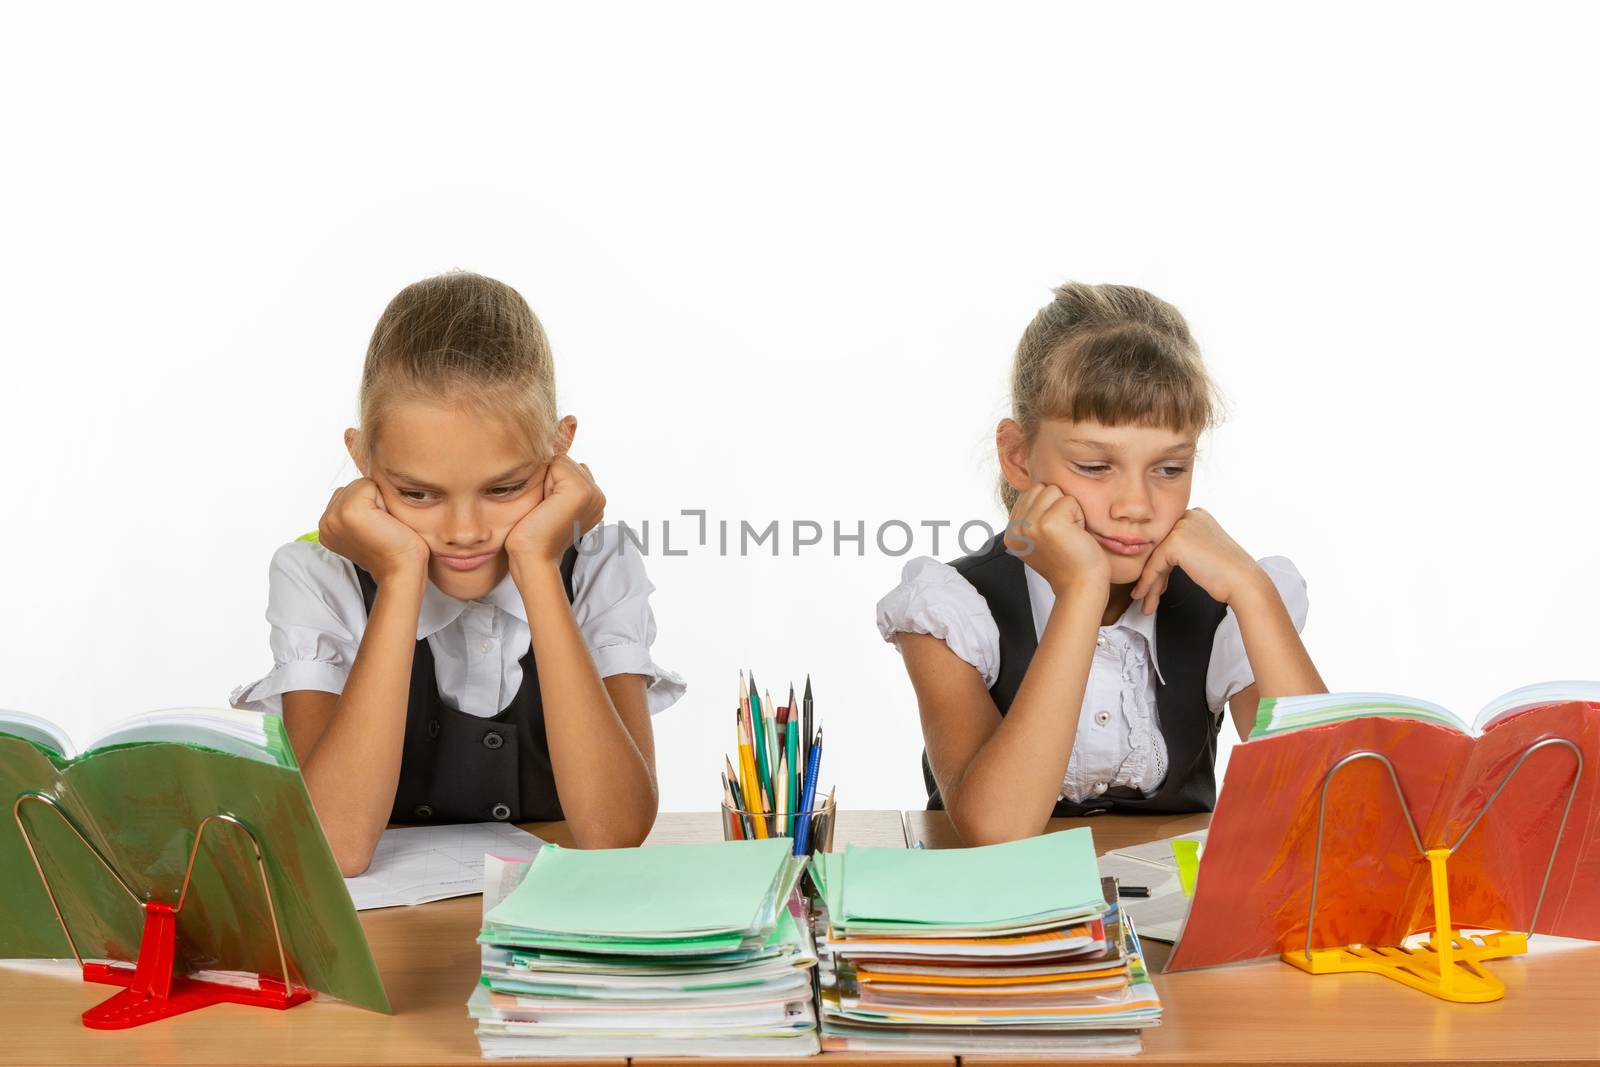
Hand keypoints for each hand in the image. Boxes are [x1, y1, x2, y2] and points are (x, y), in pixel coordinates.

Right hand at [317, 478, 429, 582]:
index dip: (371, 506)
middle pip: (354, 485)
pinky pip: (369, 484)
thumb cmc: (396, 548)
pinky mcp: (348, 512)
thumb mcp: (369, 525)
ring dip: (379, 500)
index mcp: (327, 526)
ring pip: (361, 484)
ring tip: (383, 525)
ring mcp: (333, 517)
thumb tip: (366, 483)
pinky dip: (383, 499)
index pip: (349, 492)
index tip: (377, 530)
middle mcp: (325, 521)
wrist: (403, 569)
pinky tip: (385, 522)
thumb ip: (358, 507)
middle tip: (382, 528)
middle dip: (374, 501)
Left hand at [505, 456, 605, 569]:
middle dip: (550, 480)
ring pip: (562, 461)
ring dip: (547, 481)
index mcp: (594, 500)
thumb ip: (561, 482)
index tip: (548, 510)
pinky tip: (546, 505)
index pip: (569, 468)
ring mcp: (593, 493)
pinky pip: (558, 463)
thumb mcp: (552, 503)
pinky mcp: (581, 492)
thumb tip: (555, 458)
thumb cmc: (532, 533)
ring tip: (546, 508)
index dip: (551, 483)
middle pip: (567, 462)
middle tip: (546, 510)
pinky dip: (545, 481)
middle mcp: (598, 496)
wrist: (532, 558)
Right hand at [1003, 483, 1108, 597]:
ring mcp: (1029, 525)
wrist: (1081, 586)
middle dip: (1058, 505)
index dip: (1050, 509)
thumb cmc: (1070, 561)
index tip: (1055, 535)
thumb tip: (1037, 487)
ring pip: (1053, 490)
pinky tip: (1077, 536)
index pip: (1030, 494)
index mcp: (1011, 532)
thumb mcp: (1040, 539)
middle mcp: (1015, 528)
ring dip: (1069, 509)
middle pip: (1040, 488)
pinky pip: (1069, 500)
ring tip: (1070, 533)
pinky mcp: (1047, 523)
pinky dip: (1079, 516)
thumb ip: (1031, 516)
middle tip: (1065, 534)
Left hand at [1130, 507, 1263, 614]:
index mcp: (1196, 515)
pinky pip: (1153, 566)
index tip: (1158, 586)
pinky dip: (1148, 583)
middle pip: (1161, 549)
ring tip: (1146, 603)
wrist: (1244, 582)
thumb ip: (1185, 549)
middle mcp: (1188, 516)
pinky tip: (1144, 597)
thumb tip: (1159, 561)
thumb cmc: (1228, 573)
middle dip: (1154, 576)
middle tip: (1147, 596)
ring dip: (1150, 584)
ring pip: (1155, 559)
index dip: (1161, 566)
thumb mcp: (1204, 551)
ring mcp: (1181, 527)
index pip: (1169, 540)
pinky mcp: (1174, 542)